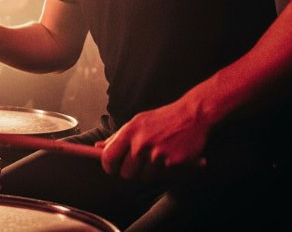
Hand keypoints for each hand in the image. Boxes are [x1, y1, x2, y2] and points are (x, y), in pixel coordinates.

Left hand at [96, 100, 210, 180]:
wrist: (192, 114)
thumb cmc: (163, 119)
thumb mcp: (138, 122)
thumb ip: (118, 137)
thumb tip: (99, 147)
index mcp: (130, 131)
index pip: (109, 157)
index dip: (108, 166)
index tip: (112, 168)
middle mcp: (141, 143)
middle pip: (126, 173)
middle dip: (131, 172)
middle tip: (139, 165)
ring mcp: (157, 153)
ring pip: (145, 177)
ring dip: (150, 171)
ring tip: (158, 156)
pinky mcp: (172, 161)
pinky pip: (163, 175)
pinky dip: (167, 169)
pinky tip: (171, 156)